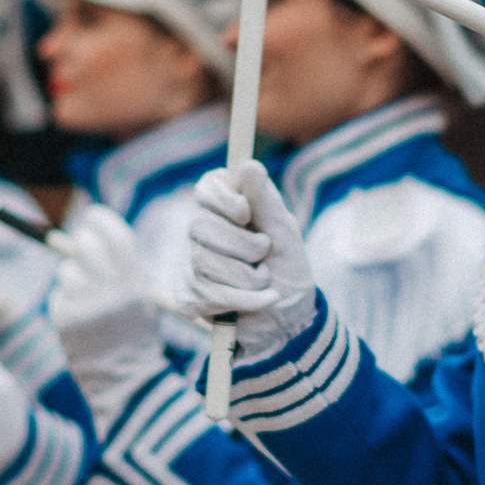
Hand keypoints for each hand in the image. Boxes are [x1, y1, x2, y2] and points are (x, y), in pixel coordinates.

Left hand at [51, 204, 168, 431]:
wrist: (128, 383)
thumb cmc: (135, 336)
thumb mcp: (142, 296)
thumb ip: (124, 267)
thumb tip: (93, 235)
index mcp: (137, 282)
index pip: (115, 234)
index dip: (100, 220)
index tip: (92, 217)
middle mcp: (112, 290)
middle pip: (86, 245)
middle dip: (82, 243)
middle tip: (82, 247)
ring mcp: (86, 305)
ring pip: (67, 270)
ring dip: (72, 277)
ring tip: (86, 298)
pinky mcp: (65, 320)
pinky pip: (58, 295)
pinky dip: (65, 301)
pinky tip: (79, 318)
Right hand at [189, 161, 317, 360]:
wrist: (292, 320)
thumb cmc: (289, 269)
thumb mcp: (285, 232)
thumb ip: (266, 200)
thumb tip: (248, 165)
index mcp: (226, 207)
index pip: (205, 189)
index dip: (222, 200)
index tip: (245, 213)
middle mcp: (203, 232)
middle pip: (200, 225)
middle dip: (243, 245)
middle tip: (265, 254)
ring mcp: (193, 264)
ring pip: (204, 261)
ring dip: (247, 276)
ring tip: (265, 280)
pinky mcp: (192, 296)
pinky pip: (208, 293)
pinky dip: (243, 300)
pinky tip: (258, 301)